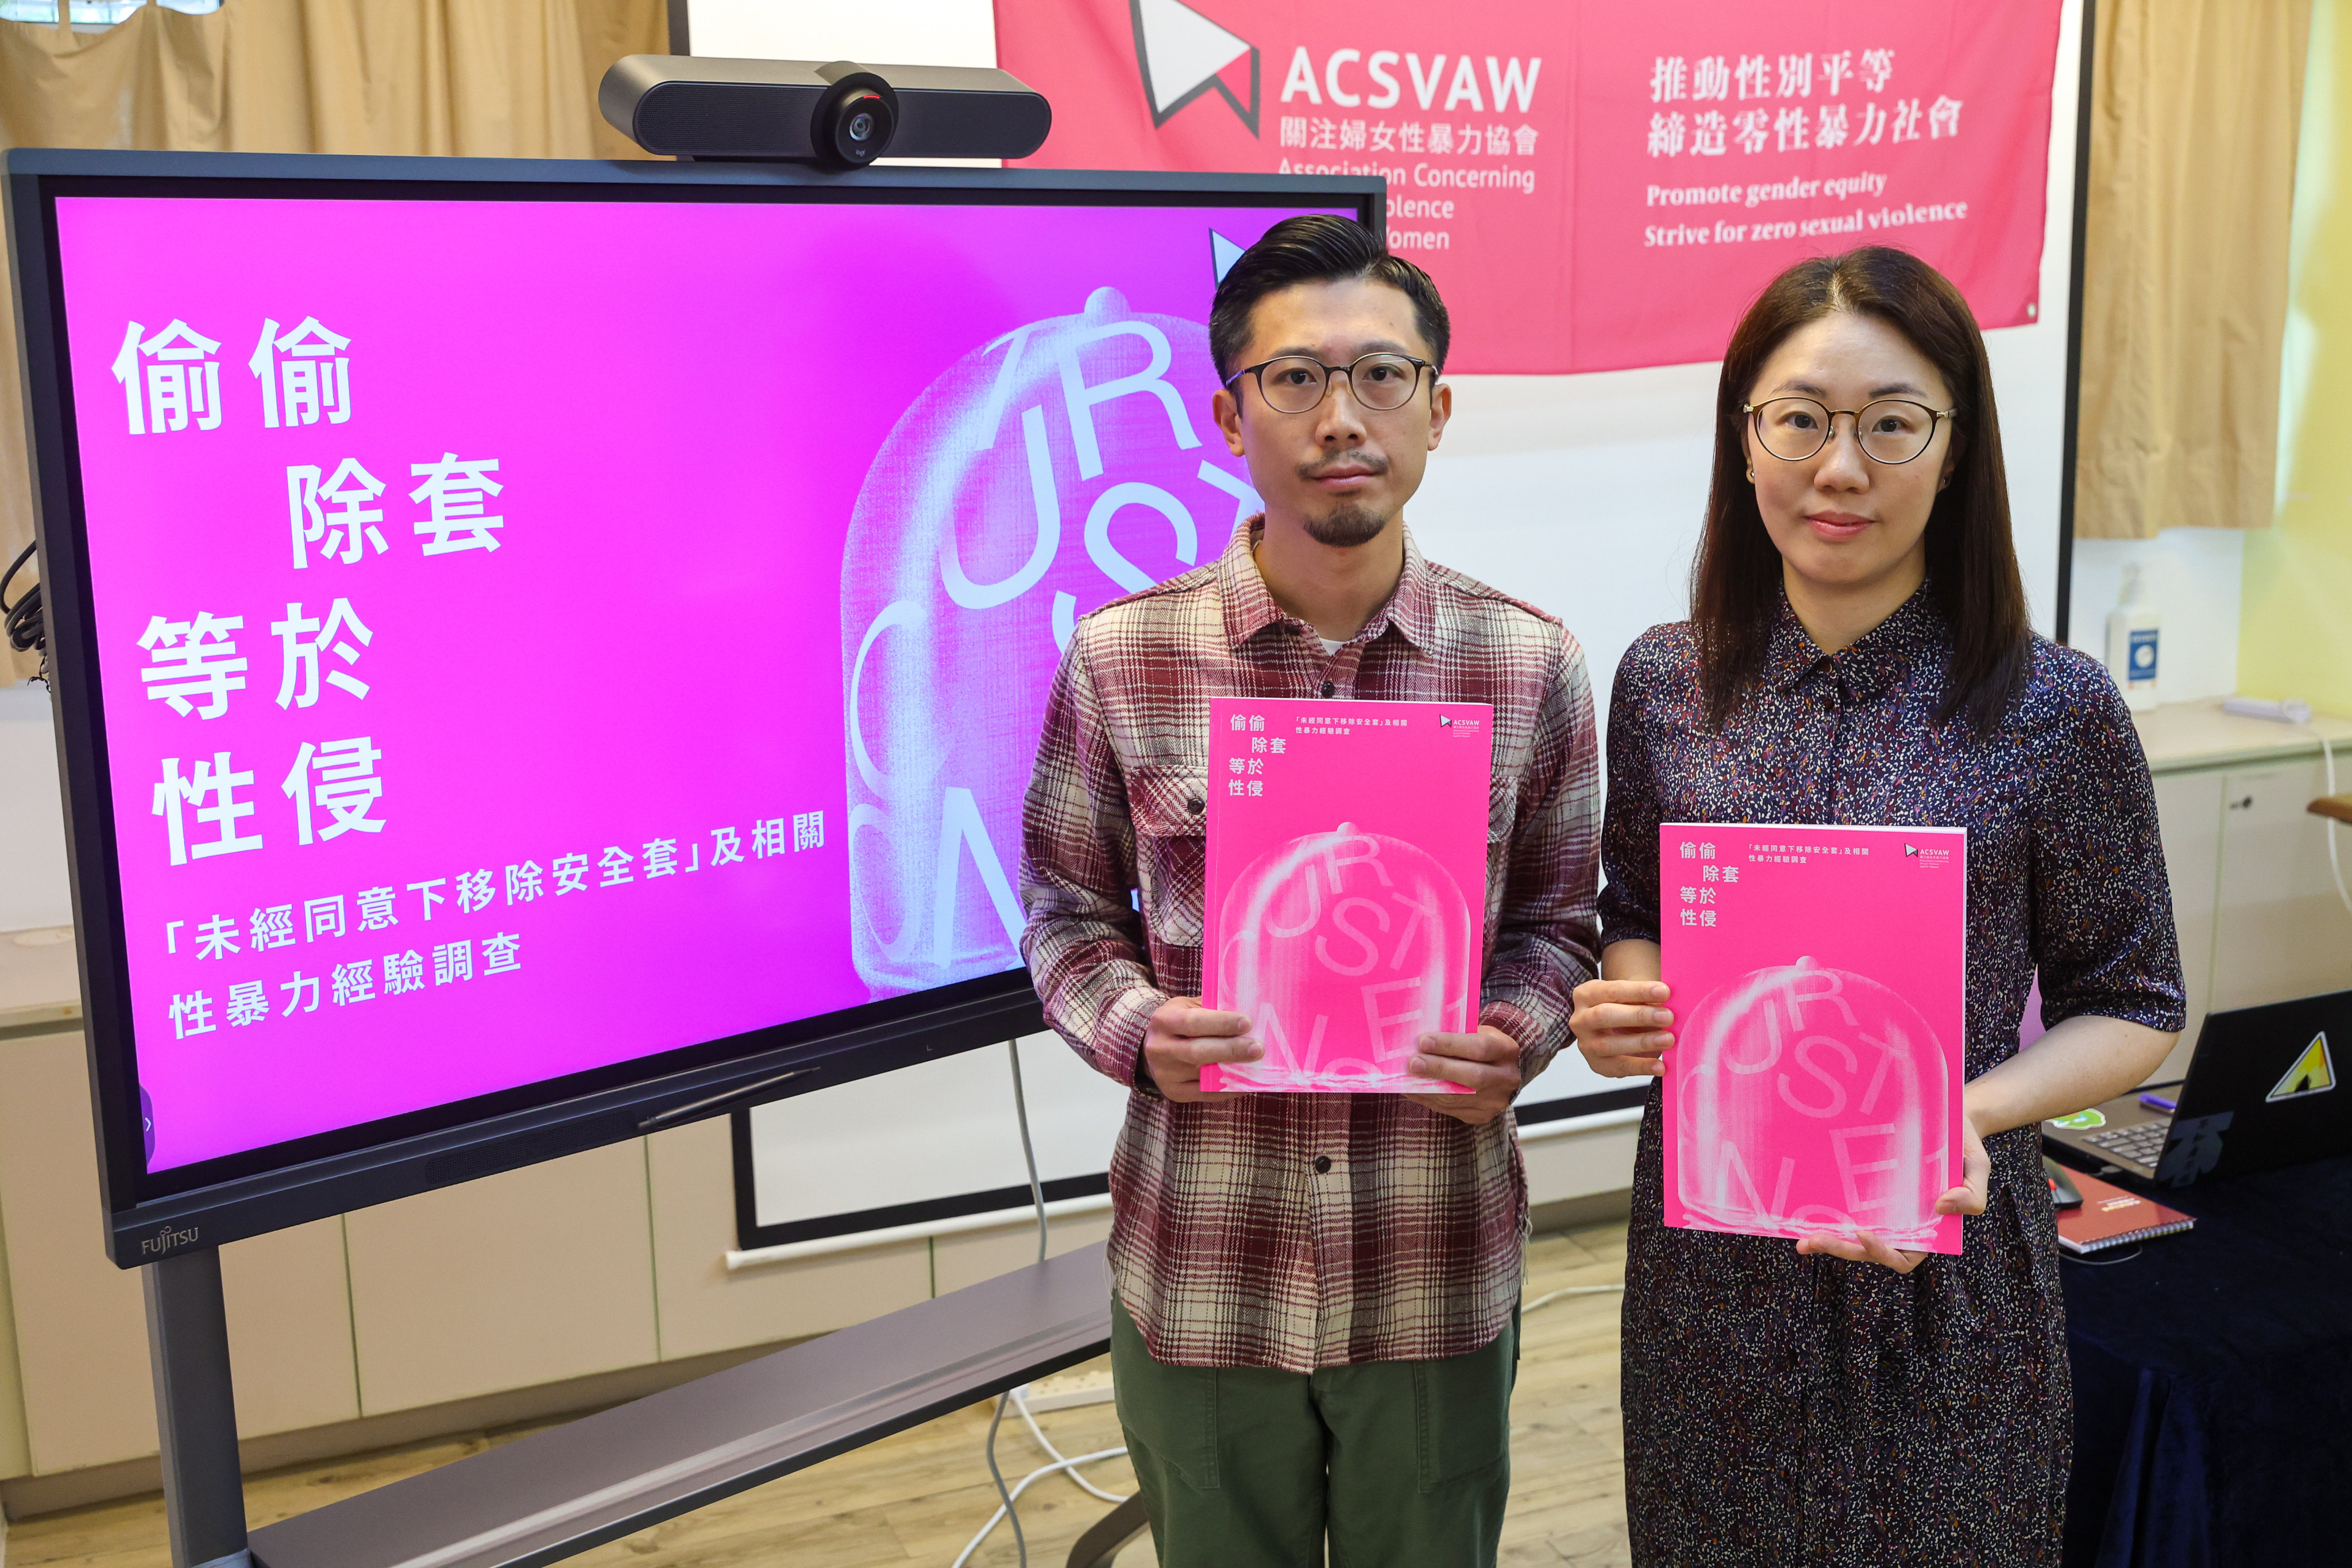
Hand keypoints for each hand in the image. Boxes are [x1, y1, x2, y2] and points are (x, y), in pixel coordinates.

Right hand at [1141, 996, 1260, 1103]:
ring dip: (1233, 1071)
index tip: (1247, 1023)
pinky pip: (1204, 1094)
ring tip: (1256, 1065)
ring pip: (1202, 1075)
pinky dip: (1227, 1089)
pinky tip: (1245, 1082)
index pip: (1192, 1022)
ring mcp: (1164, 1073)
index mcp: (1163, 1021)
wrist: (1152, 1046)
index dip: (1220, 1023)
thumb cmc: (1180, 1021)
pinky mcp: (1173, 1091)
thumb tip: (1247, 1010)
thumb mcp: (1188, 1007)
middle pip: (1197, 1051)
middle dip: (1230, 1050)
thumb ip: (1212, 1008)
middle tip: (1257, 1048)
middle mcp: (1160, 1048)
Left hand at [1405, 1025, 1521, 1124]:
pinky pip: (1450, 1109)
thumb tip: (1420, 1039)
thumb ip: (1456, 1035)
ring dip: (1428, 1087)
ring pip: (1457, 1097)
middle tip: (1413, 1063)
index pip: (1479, 1048)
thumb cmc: (1483, 1047)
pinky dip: (1428, 1099)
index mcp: (1505, 1051)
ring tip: (1405, 1077)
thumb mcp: (1478, 1033)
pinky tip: (1412, 1090)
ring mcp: (1495, 1101)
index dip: (1450, 1045)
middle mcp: (1505, 1078)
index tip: (1424, 1041)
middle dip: (1439, 1069)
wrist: (1502, 1072)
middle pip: (1471, 1076)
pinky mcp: (1481, 1116)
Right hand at [1569, 978, 1673, 1078]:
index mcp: (1586, 994)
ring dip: (1642, 1042)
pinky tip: (1660, 1066)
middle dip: (1638, 1016)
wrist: (1616, 1028)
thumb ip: (1645, 998)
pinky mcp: (1597, 1065)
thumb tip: (1669, 1002)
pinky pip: (1619, 1067)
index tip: (1664, 991)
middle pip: (1604, 1015)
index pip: (1612, 990)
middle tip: (1667, 1016)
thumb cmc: (1627, 1008)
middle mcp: (1580, 1019)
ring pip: (1609, 1044)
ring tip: (1668, 1039)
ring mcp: (1586, 1044)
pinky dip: (1641, 1067)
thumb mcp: (1632, 998)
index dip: (1639, 991)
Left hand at [1794, 1114, 1990, 1273]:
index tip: (1864, 1233)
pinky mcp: (1866, 1189)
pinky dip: (1827, 1215)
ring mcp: (1881, 1208)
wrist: (1946, 1114)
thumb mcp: (1978, 1167)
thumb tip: (1942, 1207)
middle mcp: (1901, 1223)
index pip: (1904, 1255)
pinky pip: (1845, 1208)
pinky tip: (1802, 1213)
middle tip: (1813, 1240)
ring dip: (1828, 1239)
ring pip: (1851, 1236)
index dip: (1883, 1251)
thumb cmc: (1963, 1145)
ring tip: (1802, 1239)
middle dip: (1842, 1249)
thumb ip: (1973, 1194)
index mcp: (1928, 1227)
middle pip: (1868, 1250)